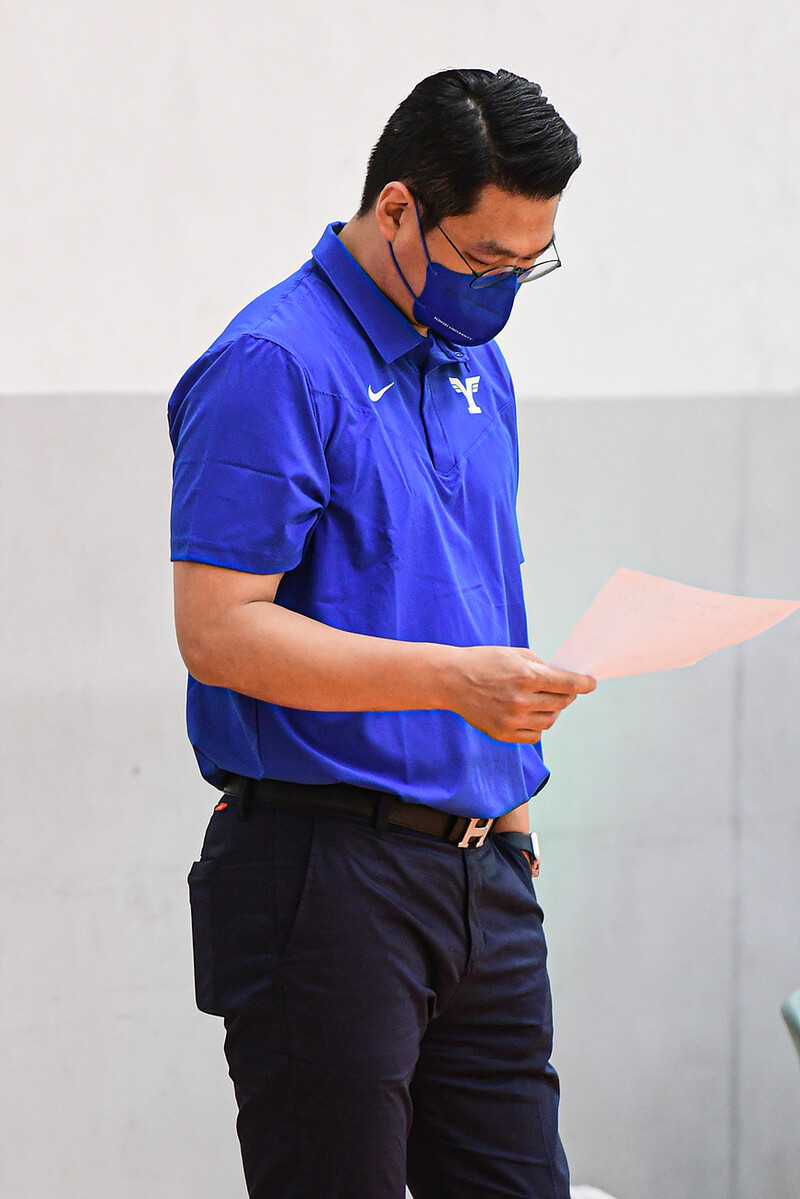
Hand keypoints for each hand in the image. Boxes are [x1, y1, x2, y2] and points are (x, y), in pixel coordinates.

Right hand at [445, 645, 595, 743]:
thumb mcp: (514, 654)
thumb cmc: (483, 662)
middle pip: (561, 703)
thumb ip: (541, 666)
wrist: (451, 680)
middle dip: (567, 695)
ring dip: (553, 711)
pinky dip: (538, 725)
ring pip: (549, 721)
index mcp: (526, 676)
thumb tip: (563, 678)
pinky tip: (530, 714)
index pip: (568, 684)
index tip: (591, 684)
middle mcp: (521, 700)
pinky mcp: (502, 733)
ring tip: (544, 701)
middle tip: (564, 690)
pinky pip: (534, 735)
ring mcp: (511, 719)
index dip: (584, 684)